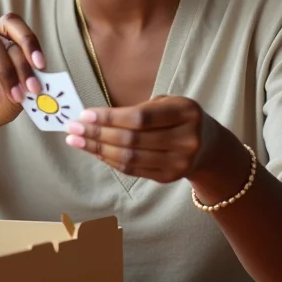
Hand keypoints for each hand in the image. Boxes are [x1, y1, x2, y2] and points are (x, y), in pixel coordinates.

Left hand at [64, 96, 219, 182]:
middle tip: (73, 129)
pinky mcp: (170, 177)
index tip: (84, 115)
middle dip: (97, 134)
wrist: (208, 145)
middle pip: (132, 139)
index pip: (140, 117)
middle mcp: (186, 139)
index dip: (110, 117)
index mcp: (186, 112)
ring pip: (130, 158)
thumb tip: (93, 119)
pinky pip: (133, 170)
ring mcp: (180, 162)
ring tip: (76, 141)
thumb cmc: (178, 117)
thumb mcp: (168, 103)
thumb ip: (139, 110)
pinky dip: (110, 160)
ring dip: (98, 150)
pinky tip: (95, 152)